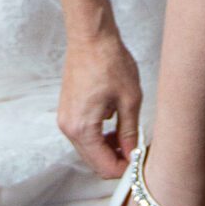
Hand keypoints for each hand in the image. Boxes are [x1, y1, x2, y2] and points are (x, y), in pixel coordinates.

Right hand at [58, 23, 141, 177]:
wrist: (90, 37)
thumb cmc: (110, 61)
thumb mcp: (130, 100)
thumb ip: (130, 132)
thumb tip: (132, 154)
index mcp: (83, 128)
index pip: (104, 167)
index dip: (124, 168)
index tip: (139, 161)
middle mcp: (68, 128)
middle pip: (93, 162)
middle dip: (115, 160)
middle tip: (136, 147)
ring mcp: (65, 120)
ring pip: (87, 150)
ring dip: (107, 149)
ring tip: (127, 133)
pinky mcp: (66, 111)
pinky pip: (83, 135)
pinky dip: (98, 137)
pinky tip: (114, 122)